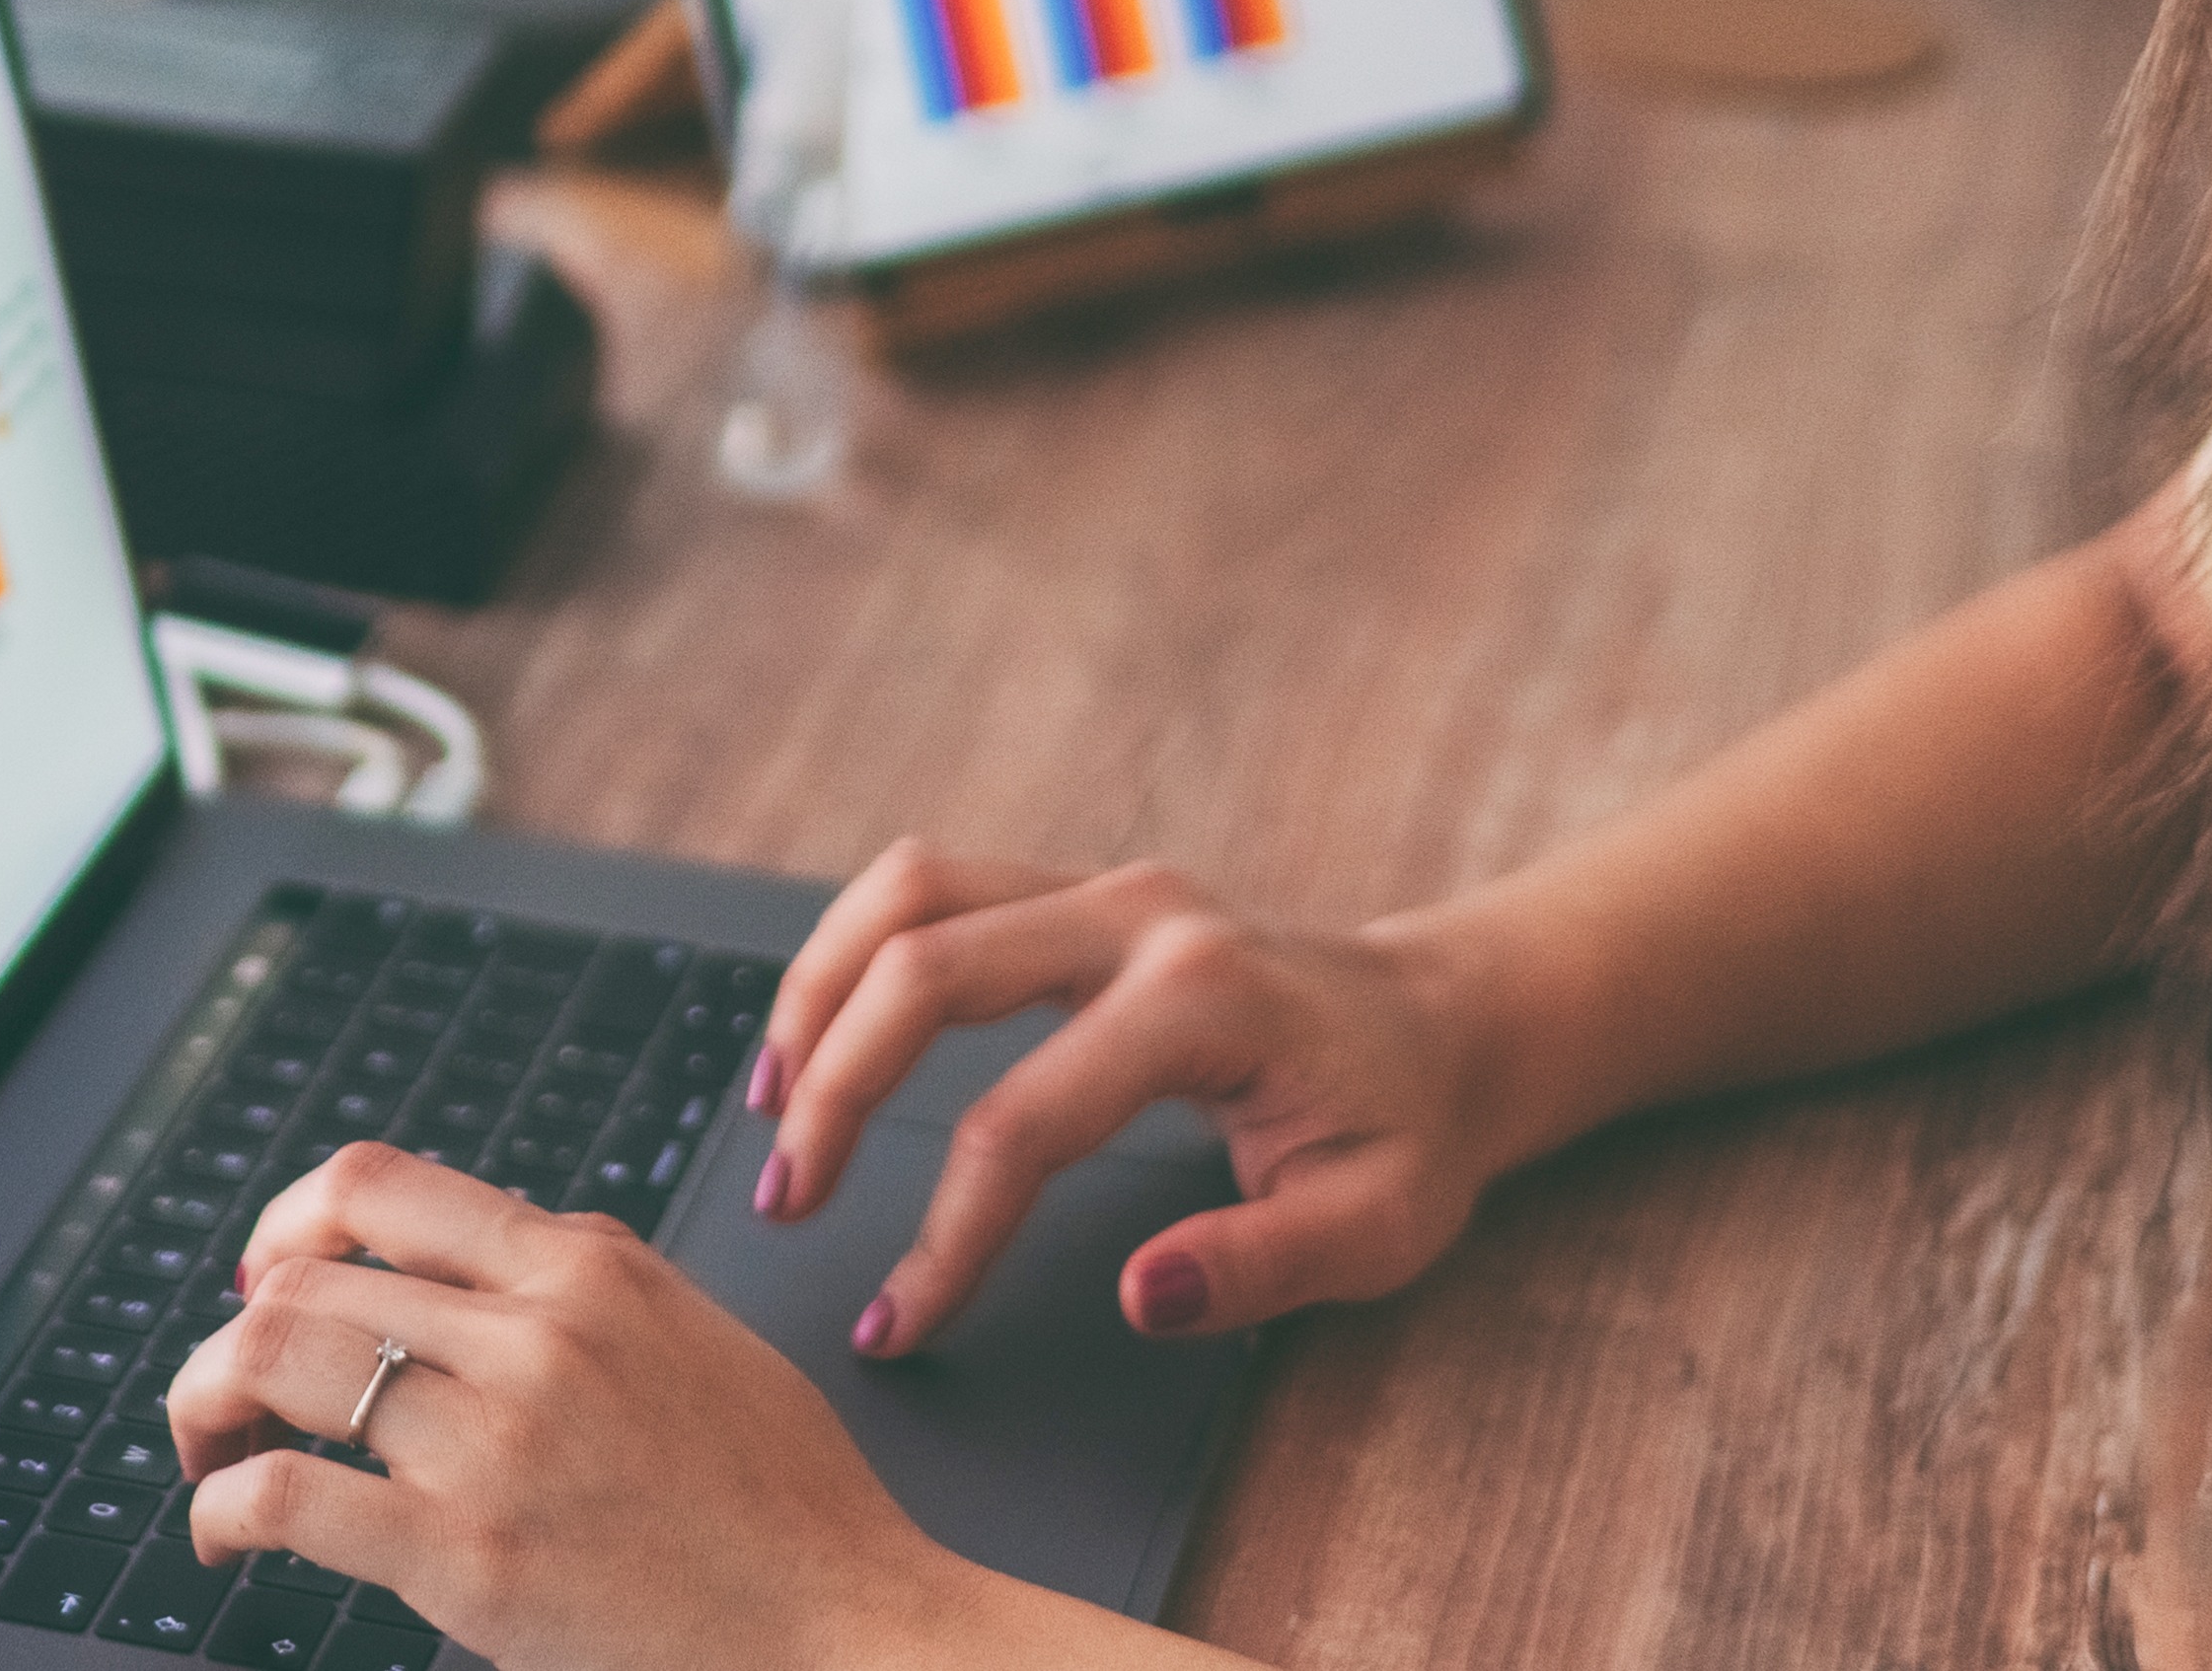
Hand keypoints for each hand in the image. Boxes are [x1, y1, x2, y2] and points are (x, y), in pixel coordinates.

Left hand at [165, 1143, 1008, 1670]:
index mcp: (585, 1265)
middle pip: (301, 1278)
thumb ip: (581, 1280)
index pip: (380, 1184)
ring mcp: (495, 1442)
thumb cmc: (785, 1503)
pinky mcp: (467, 1556)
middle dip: (231, 1330)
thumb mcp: (693, 1332)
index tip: (267, 1272)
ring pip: (272, 1362)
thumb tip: (470, 1254)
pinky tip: (223, 1533)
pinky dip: (219, 1507)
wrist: (844, 1621)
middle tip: (226, 1388)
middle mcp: (533, 1332)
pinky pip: (284, 1498)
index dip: (287, 1221)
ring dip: (205, 1403)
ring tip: (210, 1450)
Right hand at [748, 842, 1526, 1354]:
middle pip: (927, 967)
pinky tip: (818, 1035)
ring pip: (909, 893)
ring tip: (767, 1105)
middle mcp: (1137, 916)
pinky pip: (929, 887)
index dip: (946, 1235)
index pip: (1025, 1121)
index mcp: (1206, 1000)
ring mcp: (1099, 887)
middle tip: (787, 1203)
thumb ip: (1263, 1264)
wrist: (1444, 1022)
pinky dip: (853, 952)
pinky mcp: (1071, 891)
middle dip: (835, 1089)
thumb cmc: (1406, 1130)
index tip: (897, 1323)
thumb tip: (1142, 1294)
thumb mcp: (1378, 1225)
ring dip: (818, 992)